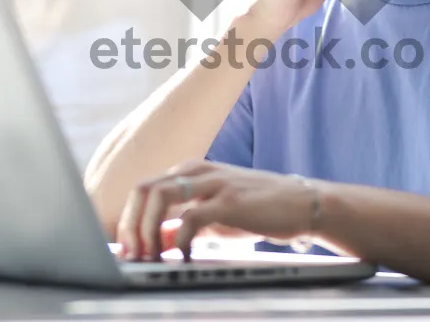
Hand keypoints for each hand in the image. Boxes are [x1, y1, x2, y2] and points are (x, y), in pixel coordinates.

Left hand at [116, 161, 319, 260]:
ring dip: (147, 230)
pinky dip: (181, 241)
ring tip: (151, 256)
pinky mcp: (229, 201)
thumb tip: (159, 240)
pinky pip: (190, 218)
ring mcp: (214, 184)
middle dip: (130, 225)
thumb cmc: (259, 209)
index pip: (145, 190)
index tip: (126, 250)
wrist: (303, 203)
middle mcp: (198, 172)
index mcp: (191, 172)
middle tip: (132, 255)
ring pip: (160, 196)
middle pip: (144, 189)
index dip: (128, 220)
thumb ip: (187, 223)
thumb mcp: (216, 216)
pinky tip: (186, 257)